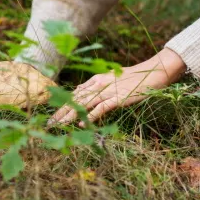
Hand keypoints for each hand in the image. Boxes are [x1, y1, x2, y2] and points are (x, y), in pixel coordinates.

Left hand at [48, 48, 185, 125]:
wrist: (151, 73)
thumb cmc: (131, 78)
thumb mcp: (110, 79)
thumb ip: (94, 85)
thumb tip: (79, 89)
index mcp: (96, 80)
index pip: (74, 94)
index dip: (61, 105)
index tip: (51, 117)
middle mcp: (98, 84)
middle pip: (75, 99)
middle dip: (61, 112)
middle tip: (49, 125)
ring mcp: (108, 91)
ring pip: (84, 104)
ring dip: (70, 115)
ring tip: (59, 126)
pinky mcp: (118, 97)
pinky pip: (102, 108)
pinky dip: (91, 116)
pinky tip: (83, 123)